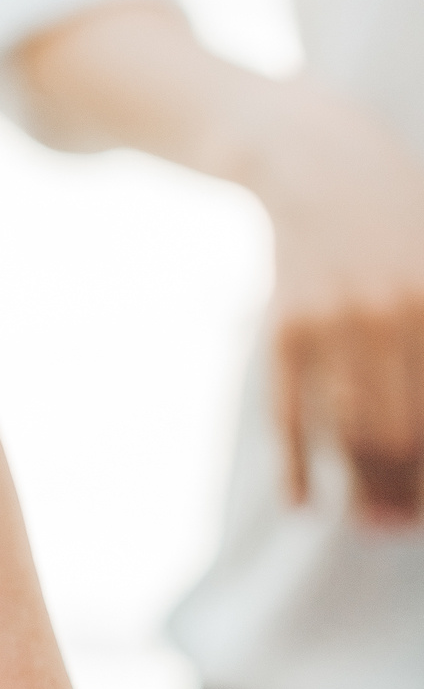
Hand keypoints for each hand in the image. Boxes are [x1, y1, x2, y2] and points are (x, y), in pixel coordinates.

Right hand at [247, 86, 423, 522]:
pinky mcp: (282, 325)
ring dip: (362, 489)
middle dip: (407, 492)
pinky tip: (303, 503)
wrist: (318, 162)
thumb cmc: (402, 221)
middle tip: (401, 526)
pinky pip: (288, 411)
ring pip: (350, 431)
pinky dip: (295, 464)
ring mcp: (333, 320)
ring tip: (369, 523)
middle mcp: (392, 313)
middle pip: (404, 432)